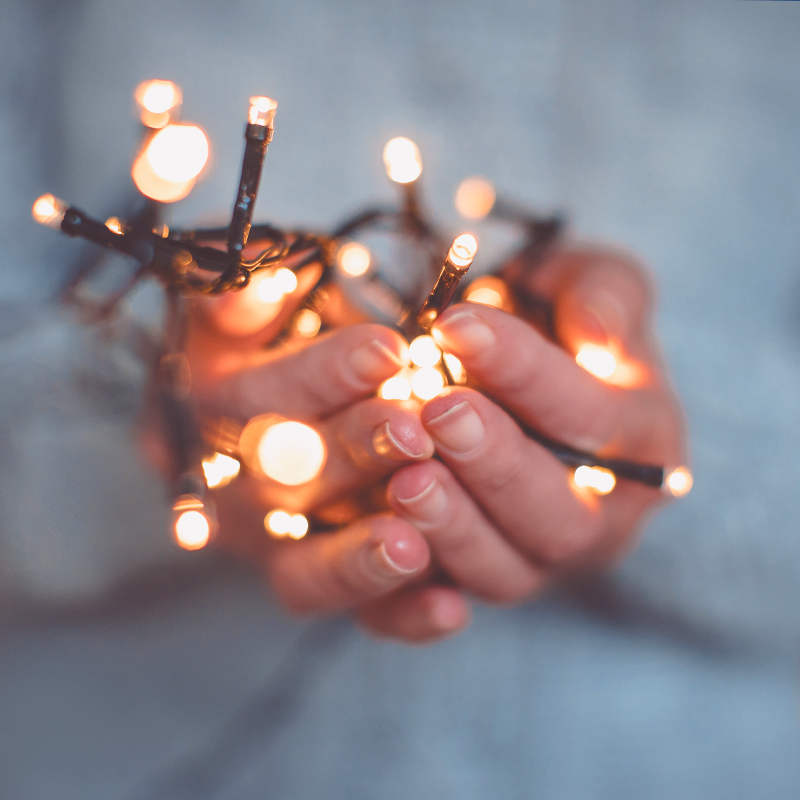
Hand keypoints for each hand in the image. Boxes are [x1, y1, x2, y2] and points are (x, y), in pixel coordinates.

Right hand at [177, 275, 470, 641]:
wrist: (316, 400)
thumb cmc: (293, 340)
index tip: (387, 349)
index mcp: (207, 413)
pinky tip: (451, 607)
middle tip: (415, 430)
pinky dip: (403, 617)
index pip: (251, 399)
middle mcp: (233, 492)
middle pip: (282, 485)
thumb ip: (246, 295)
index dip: (319, 376)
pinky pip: (359, 621)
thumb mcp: (257, 305)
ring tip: (415, 542)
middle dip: (352, 454)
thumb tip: (258, 288)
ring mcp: (278, 551)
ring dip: (362, 558)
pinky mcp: (330, 588)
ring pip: (307, 574)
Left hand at [364, 245, 685, 634]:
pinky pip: (442, 609)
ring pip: (503, 571)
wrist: (503, 376)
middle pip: (557, 515)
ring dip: (453, 529)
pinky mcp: (474, 582)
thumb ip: (605, 295)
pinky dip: (412, 601)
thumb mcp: (587, 283)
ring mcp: (535, 561)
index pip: (593, 417)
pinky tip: (386, 553)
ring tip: (405, 480)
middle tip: (438, 412)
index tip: (458, 325)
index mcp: (641, 443)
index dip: (526, 373)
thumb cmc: (549, 322)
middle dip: (496, 463)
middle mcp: (597, 518)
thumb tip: (602, 339)